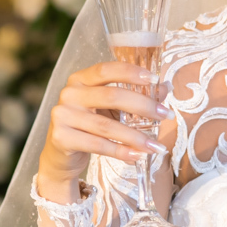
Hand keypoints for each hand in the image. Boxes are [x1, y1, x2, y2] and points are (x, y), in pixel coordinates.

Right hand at [37, 62, 173, 203]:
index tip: (155, 79)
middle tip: (165, 115)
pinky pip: (98, 144)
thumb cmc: (89, 126)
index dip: (131, 72)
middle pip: (111, 96)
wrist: (61, 156)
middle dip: (143, 106)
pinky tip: (137, 155)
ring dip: (135, 136)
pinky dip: (120, 151)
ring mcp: (62, 116)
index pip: (106, 69)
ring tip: (156, 145)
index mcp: (80, 79)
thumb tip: (164, 88)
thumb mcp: (110, 108)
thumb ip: (133, 96)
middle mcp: (69, 94)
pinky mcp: (61, 138)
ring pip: (106, 125)